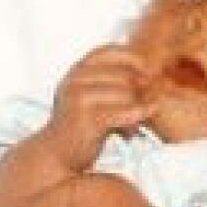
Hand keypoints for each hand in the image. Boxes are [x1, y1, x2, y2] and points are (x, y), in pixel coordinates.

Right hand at [46, 45, 151, 170]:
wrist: (55, 155)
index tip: (147, 70)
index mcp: (76, 71)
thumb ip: (113, 85)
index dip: (131, 57)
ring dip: (139, 107)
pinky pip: (124, 112)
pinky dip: (138, 117)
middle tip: (150, 104)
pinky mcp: (87, 116)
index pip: (108, 51)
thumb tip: (150, 80)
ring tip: (138, 124)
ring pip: (126, 94)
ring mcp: (79, 96)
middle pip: (123, 75)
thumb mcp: (91, 98)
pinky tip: (139, 127)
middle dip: (141, 89)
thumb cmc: (78, 127)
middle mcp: (75, 79)